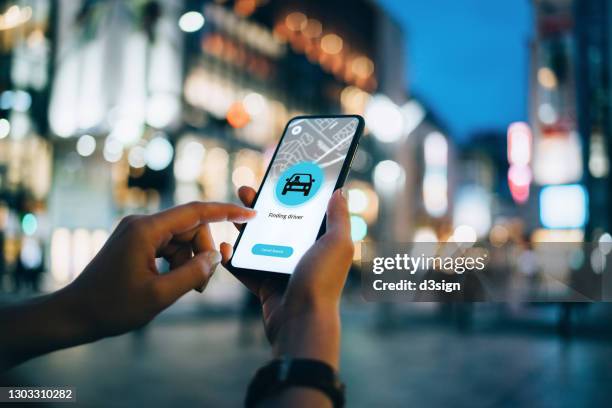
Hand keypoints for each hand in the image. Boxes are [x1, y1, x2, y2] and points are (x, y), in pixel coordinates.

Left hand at [61, 202, 255, 339]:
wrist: (75, 314)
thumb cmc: (113, 307)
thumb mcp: (160, 295)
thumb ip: (193, 274)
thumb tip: (215, 257)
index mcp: (146, 230)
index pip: (195, 211)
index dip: (226, 211)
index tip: (249, 213)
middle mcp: (142, 224)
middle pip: (190, 227)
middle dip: (203, 252)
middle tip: (202, 285)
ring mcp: (137, 232)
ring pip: (181, 239)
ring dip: (191, 261)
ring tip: (189, 289)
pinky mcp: (135, 242)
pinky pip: (169, 245)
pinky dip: (178, 262)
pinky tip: (176, 282)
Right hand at [221, 188, 352, 368]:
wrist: (301, 322)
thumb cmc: (322, 282)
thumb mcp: (338, 244)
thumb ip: (339, 217)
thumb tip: (340, 191)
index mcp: (321, 242)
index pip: (305, 211)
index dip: (291, 193)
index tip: (277, 177)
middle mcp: (302, 253)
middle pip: (278, 223)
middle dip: (261, 206)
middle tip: (246, 191)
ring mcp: (282, 269)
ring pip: (259, 242)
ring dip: (245, 227)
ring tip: (232, 213)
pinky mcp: (265, 284)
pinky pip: (245, 267)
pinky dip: (233, 258)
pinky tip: (224, 246)